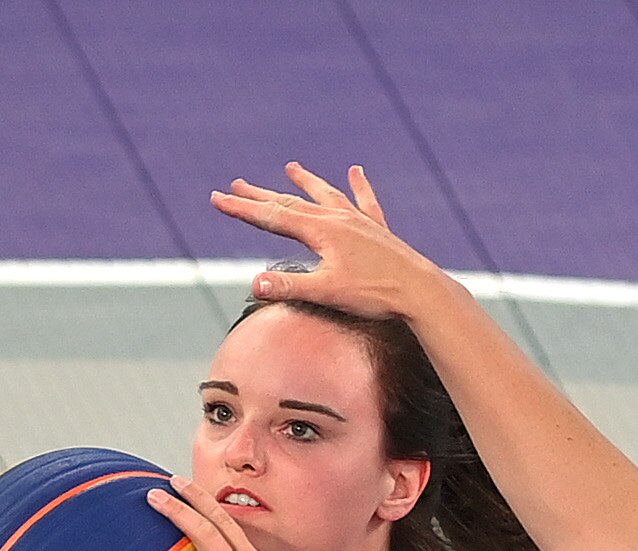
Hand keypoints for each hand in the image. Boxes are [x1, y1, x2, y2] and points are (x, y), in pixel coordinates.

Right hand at [211, 161, 439, 319]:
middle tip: (235, 186)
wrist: (420, 291)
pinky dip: (358, 186)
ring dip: (305, 182)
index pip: (271, 217)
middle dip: (260, 196)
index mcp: (320, 230)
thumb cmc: (374, 294)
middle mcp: (337, 218)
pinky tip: (356, 171)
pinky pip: (365, 201)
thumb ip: (289, 287)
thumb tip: (254, 284)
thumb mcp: (327, 293)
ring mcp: (358, 221)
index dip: (242, 209)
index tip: (217, 199)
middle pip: (290, 202)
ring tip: (291, 168)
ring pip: (325, 194)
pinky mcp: (378, 230)